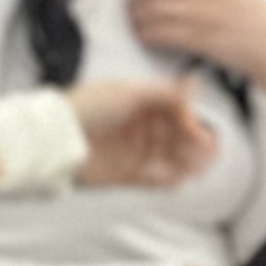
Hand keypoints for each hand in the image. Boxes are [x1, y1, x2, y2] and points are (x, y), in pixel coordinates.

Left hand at [64, 76, 220, 188]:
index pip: (174, 112)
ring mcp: (131, 151)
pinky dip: (166, 180)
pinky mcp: (123, 174)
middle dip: (193, 144)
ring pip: (167, 158)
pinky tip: (180, 180)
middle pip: (174, 136)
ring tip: (199, 168)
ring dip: (186, 162)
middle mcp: (137, 127)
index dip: (190, 122)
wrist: (57, 137)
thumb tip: (195, 84)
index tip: (199, 131)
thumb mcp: (130, 92)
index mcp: (138, 104)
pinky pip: (151, 179)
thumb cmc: (87, 108)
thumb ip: (165, 92)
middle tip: (208, 152)